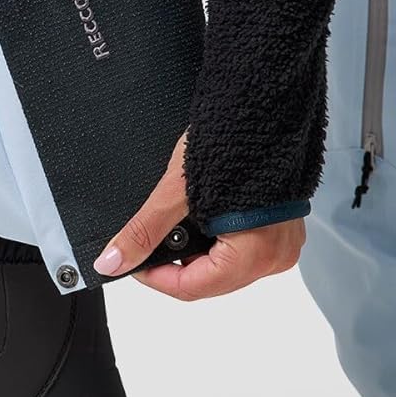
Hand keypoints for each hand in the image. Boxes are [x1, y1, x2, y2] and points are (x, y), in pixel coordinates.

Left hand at [92, 133, 304, 300]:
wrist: (261, 109)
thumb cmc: (232, 144)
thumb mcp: (175, 193)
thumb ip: (142, 232)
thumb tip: (113, 261)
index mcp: (255, 254)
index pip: (192, 288)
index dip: (155, 278)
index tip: (134, 263)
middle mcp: (275, 256)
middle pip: (210, 281)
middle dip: (176, 264)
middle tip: (152, 239)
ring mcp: (282, 243)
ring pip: (226, 268)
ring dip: (198, 253)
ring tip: (181, 222)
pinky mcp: (282, 228)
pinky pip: (244, 249)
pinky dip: (218, 240)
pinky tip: (204, 216)